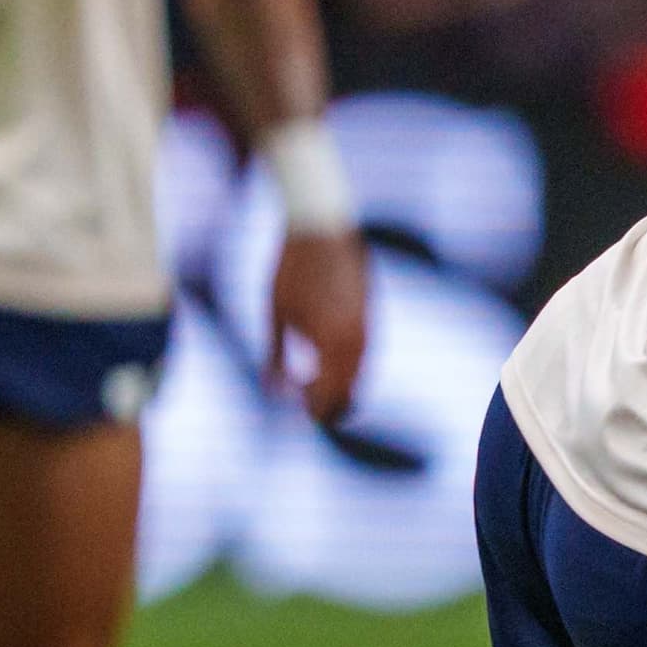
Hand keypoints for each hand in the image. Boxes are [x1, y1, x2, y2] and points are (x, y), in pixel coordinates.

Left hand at [269, 227, 370, 423]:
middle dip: (330, 403)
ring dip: (340, 384)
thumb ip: (275, 357)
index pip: (330, 394)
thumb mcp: (276, 315)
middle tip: (309, 411)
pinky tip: (328, 361)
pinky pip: (364, 352)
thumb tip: (274, 391)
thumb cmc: (291, 270)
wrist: (321, 230)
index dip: (316, 411)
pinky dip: (348, 365)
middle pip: (350, 389)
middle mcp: (357, 339)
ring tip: (316, 386)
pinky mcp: (372, 315)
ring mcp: (369, 326)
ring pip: (360, 372)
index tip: (300, 416)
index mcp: (332, 343)